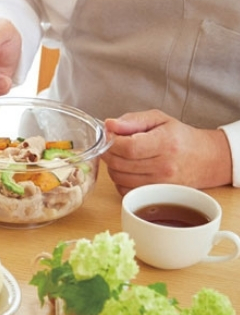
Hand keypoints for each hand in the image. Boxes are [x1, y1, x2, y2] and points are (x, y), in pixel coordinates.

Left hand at [102, 109, 231, 193]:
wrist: (206, 159)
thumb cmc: (180, 137)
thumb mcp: (158, 119)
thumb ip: (132, 120)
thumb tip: (109, 125)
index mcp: (165, 143)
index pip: (128, 147)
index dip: (111, 142)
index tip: (108, 136)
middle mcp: (164, 166)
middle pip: (120, 164)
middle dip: (108, 153)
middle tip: (111, 145)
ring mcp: (161, 184)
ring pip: (119, 178)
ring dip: (112, 167)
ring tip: (120, 156)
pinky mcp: (157, 195)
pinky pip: (125, 191)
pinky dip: (119, 180)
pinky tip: (127, 170)